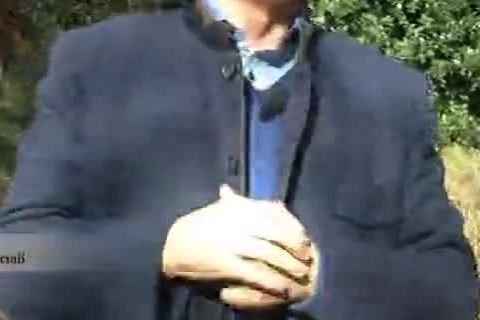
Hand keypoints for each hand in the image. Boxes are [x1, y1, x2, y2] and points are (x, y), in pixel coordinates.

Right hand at [162, 185, 315, 308]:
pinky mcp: (229, 265)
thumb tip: (228, 189)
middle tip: (308, 258)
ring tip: (301, 276)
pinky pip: (258, 274)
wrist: (172, 245)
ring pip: (272, 255)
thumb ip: (230, 201)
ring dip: (290, 267)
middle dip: (296, 247)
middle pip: (278, 234)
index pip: (275, 214)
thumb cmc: (198, 227)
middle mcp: (239, 223)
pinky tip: (285, 290)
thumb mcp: (215, 210)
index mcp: (239, 208)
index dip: (293, 227)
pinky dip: (275, 283)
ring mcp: (234, 244)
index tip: (304, 237)